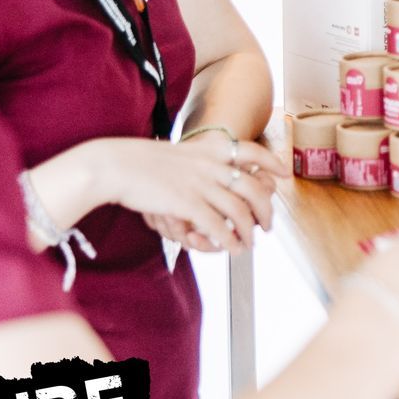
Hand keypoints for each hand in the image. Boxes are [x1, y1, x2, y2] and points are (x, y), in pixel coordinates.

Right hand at [81, 136, 281, 252]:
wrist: (115, 165)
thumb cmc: (139, 162)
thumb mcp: (175, 155)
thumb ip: (196, 164)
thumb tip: (210, 175)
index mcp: (209, 150)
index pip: (251, 151)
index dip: (271, 162)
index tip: (284, 174)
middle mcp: (211, 166)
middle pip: (254, 188)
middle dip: (265, 210)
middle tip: (268, 226)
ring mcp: (201, 184)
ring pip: (239, 212)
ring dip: (248, 231)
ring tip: (249, 244)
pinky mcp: (187, 203)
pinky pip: (218, 226)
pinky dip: (229, 240)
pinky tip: (232, 248)